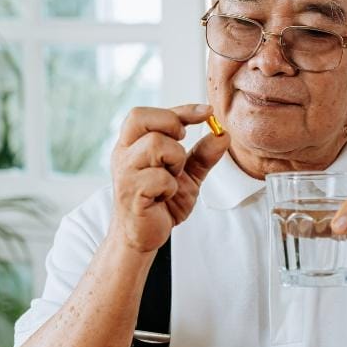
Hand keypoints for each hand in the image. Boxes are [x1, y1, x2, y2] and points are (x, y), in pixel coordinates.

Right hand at [110, 104, 229, 253]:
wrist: (145, 236)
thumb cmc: (161, 202)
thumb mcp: (188, 174)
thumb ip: (203, 155)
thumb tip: (222, 134)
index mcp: (133, 144)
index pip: (151, 114)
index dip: (182, 110)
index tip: (208, 112)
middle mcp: (124, 153)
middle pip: (144, 119)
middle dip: (172, 127)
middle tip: (181, 147)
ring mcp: (125, 173)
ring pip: (156, 145)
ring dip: (175, 160)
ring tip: (172, 178)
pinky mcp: (130, 193)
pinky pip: (159, 177)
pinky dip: (170, 187)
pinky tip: (164, 197)